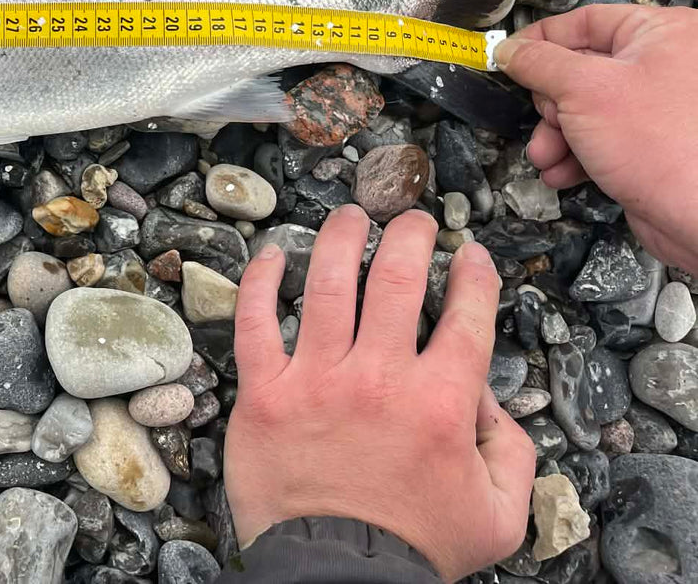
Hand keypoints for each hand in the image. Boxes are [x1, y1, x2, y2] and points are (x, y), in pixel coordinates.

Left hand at [224, 206, 535, 581]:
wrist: (337, 577)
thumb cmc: (415, 548)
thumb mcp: (499, 513)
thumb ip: (509, 451)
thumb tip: (489, 404)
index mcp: (440, 403)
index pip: (467, 316)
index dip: (475, 276)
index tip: (472, 254)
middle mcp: (379, 377)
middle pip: (398, 278)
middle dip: (411, 236)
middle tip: (414, 219)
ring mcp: (316, 379)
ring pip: (328, 282)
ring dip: (342, 237)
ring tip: (352, 216)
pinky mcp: (264, 392)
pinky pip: (254, 320)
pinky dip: (259, 280)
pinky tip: (270, 255)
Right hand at [495, 5, 697, 270]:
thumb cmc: (661, 144)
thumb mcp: (584, 90)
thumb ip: (539, 64)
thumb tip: (508, 50)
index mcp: (661, 33)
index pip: (586, 21)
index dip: (541, 39)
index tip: (507, 57)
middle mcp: (664, 65)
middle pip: (581, 69)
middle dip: (550, 103)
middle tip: (544, 119)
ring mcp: (658, 108)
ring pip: (586, 109)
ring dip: (557, 135)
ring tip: (546, 157)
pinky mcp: (652, 145)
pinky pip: (602, 139)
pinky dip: (577, 154)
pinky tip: (562, 173)